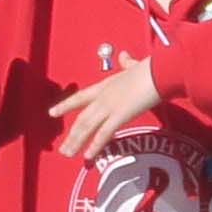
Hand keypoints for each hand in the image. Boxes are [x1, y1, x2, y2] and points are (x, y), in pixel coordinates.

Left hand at [50, 58, 164, 155]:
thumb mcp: (135, 65)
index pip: (80, 97)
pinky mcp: (120, 115)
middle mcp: (103, 97)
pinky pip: (104, 134)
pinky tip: (88, 155)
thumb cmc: (151, 68)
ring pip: (87, 127)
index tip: (52, 112)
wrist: (159, 71)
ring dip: (77, 142)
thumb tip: (124, 55)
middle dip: (72, 135)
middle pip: (82, 118)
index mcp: (105, 85)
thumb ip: (128, 63)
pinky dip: (95, 146)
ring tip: (68, 154)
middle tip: (63, 148)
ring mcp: (109, 107)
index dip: (65, 105)